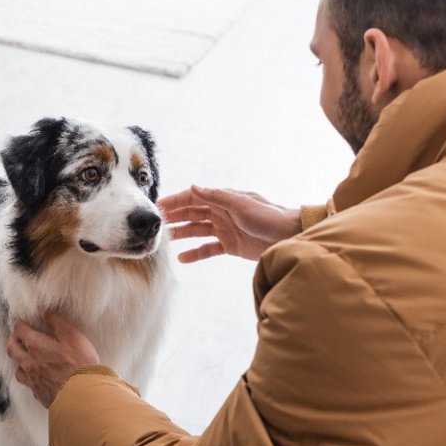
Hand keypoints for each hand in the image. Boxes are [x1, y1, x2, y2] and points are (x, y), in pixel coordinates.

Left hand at [7, 312, 99, 408]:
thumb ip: (57, 322)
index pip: (20, 330)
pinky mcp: (40, 395)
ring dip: (19, 362)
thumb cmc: (80, 365)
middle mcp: (30, 364)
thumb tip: (45, 312)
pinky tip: (37, 379)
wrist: (83, 395)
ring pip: (18, 370)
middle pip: (12, 349)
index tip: (20, 321)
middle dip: (12, 340)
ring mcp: (33, 381)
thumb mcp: (72, 336)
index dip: (19, 324)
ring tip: (24, 359)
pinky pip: (29, 385)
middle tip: (15, 336)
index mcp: (37, 346)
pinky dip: (30, 379)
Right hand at [158, 185, 299, 262]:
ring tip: (164, 241)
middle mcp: (221, 212)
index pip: (193, 197)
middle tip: (155, 225)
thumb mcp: (242, 204)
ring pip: (197, 231)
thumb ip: (217, 196)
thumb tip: (193, 187)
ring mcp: (225, 229)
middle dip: (174, 218)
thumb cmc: (269, 217)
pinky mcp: (230, 245)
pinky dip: (195, 253)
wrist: (290, 236)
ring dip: (181, 234)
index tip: (158, 206)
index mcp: (223, 199)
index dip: (175, 201)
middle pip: (192, 214)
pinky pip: (208, 248)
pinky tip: (182, 258)